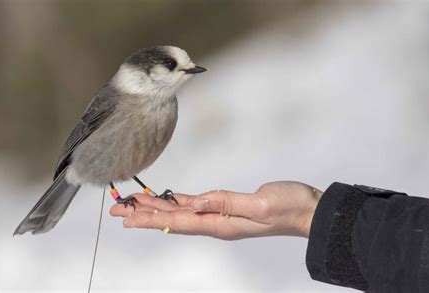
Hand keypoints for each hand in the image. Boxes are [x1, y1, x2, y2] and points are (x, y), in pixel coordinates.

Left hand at [110, 181, 322, 239]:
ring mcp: (222, 217)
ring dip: (159, 208)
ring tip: (137, 204)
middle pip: (174, 219)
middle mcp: (218, 223)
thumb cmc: (288, 206)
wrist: (308, 210)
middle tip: (120, 210)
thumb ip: (225, 202)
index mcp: (222, 223)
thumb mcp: (259, 204)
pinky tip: (172, 199)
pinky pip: (197, 206)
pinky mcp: (229, 208)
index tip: (127, 216)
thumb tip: (194, 202)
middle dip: (145, 214)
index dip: (151, 217)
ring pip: (182, 212)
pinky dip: (180, 202)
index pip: (178, 221)